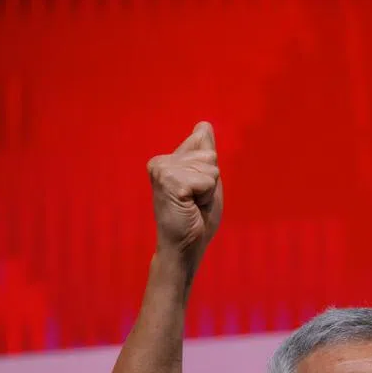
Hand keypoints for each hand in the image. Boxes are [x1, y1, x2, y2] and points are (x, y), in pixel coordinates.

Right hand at [146, 122, 222, 275]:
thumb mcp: (206, 181)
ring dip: (208, 191)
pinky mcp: (169, 181)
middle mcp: (160, 161)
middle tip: (196, 202)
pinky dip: (206, 196)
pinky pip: (207, 179)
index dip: (211, 173)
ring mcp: (162, 170)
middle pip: (209, 156)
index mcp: (167, 159)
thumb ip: (205, 154)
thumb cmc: (196, 219)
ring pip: (210, 167)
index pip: (205, 146)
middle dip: (211, 182)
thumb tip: (204, 124)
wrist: (185, 247)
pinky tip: (191, 207)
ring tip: (193, 205)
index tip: (196, 192)